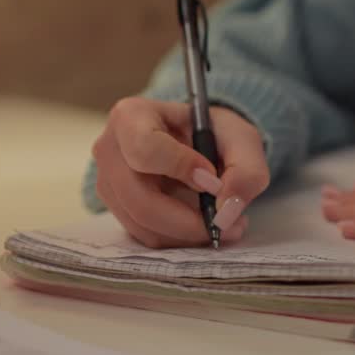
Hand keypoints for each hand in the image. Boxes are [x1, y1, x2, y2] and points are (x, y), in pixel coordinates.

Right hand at [92, 96, 268, 247]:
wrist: (200, 144)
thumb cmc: (216, 134)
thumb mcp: (243, 140)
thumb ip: (246, 171)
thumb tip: (226, 209)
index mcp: (132, 116)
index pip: (146, 148)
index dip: (182, 168)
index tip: (213, 179)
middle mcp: (110, 149)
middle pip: (140, 200)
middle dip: (188, 220)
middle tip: (227, 222)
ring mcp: (108, 183)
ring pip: (143, 225)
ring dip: (188, 234)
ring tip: (224, 224)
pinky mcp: (117, 210)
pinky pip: (145, 236)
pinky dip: (179, 239)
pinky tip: (202, 225)